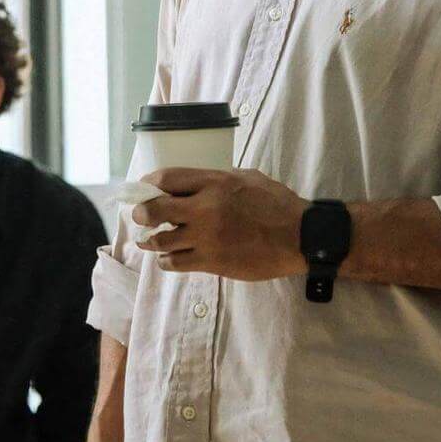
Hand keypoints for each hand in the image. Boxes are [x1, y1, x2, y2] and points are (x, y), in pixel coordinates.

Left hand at [131, 168, 306, 279]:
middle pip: (154, 210)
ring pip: (161, 241)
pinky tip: (167, 258)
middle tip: (140, 216)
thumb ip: (217, 180)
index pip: (166, 178)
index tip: (145, 189)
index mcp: (214, 183)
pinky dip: (166, 261)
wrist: (299, 237)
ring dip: (151, 241)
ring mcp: (207, 238)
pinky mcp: (212, 262)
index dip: (149, 183)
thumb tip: (193, 185)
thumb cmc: (277, 204)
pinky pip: (176, 263)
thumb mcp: (247, 178)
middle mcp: (205, 209)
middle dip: (141, 213)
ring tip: (149, 241)